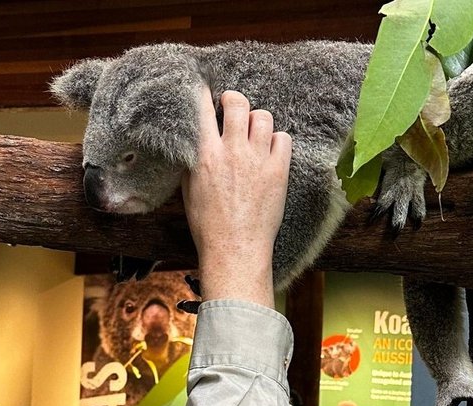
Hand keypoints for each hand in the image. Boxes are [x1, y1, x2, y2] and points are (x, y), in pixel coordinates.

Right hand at [181, 89, 291, 307]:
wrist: (235, 248)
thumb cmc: (208, 225)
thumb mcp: (189, 190)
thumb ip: (193, 161)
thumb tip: (198, 142)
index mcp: (204, 156)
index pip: (202, 110)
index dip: (203, 94)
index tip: (205, 89)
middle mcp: (232, 151)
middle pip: (238, 103)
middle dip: (234, 100)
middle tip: (232, 107)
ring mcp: (258, 159)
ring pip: (263, 117)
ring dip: (256, 120)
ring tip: (252, 132)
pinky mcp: (279, 170)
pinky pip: (283, 138)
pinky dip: (277, 141)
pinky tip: (269, 152)